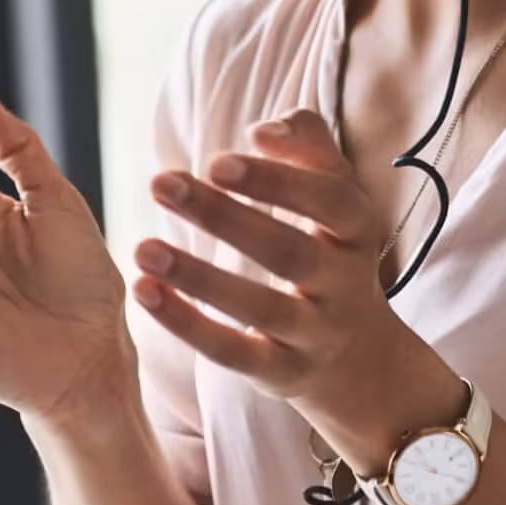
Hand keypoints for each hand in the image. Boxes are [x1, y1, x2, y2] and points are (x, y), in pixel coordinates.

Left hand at [130, 110, 465, 474]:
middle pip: (288, 251)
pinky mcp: (283, 374)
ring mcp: (316, 333)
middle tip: (161, 183)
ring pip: (260, 308)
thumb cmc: (332, 252)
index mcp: (358, 231)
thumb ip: (308, 146)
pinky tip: (145, 292)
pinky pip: (235, 353)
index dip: (277, 180)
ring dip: (198, 277)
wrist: (362, 359)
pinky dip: (189, 325)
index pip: (330, 201)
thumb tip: (262, 130)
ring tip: (142, 247)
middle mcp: (345, 284)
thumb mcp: (338, 197)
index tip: (217, 159)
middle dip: (223, 217)